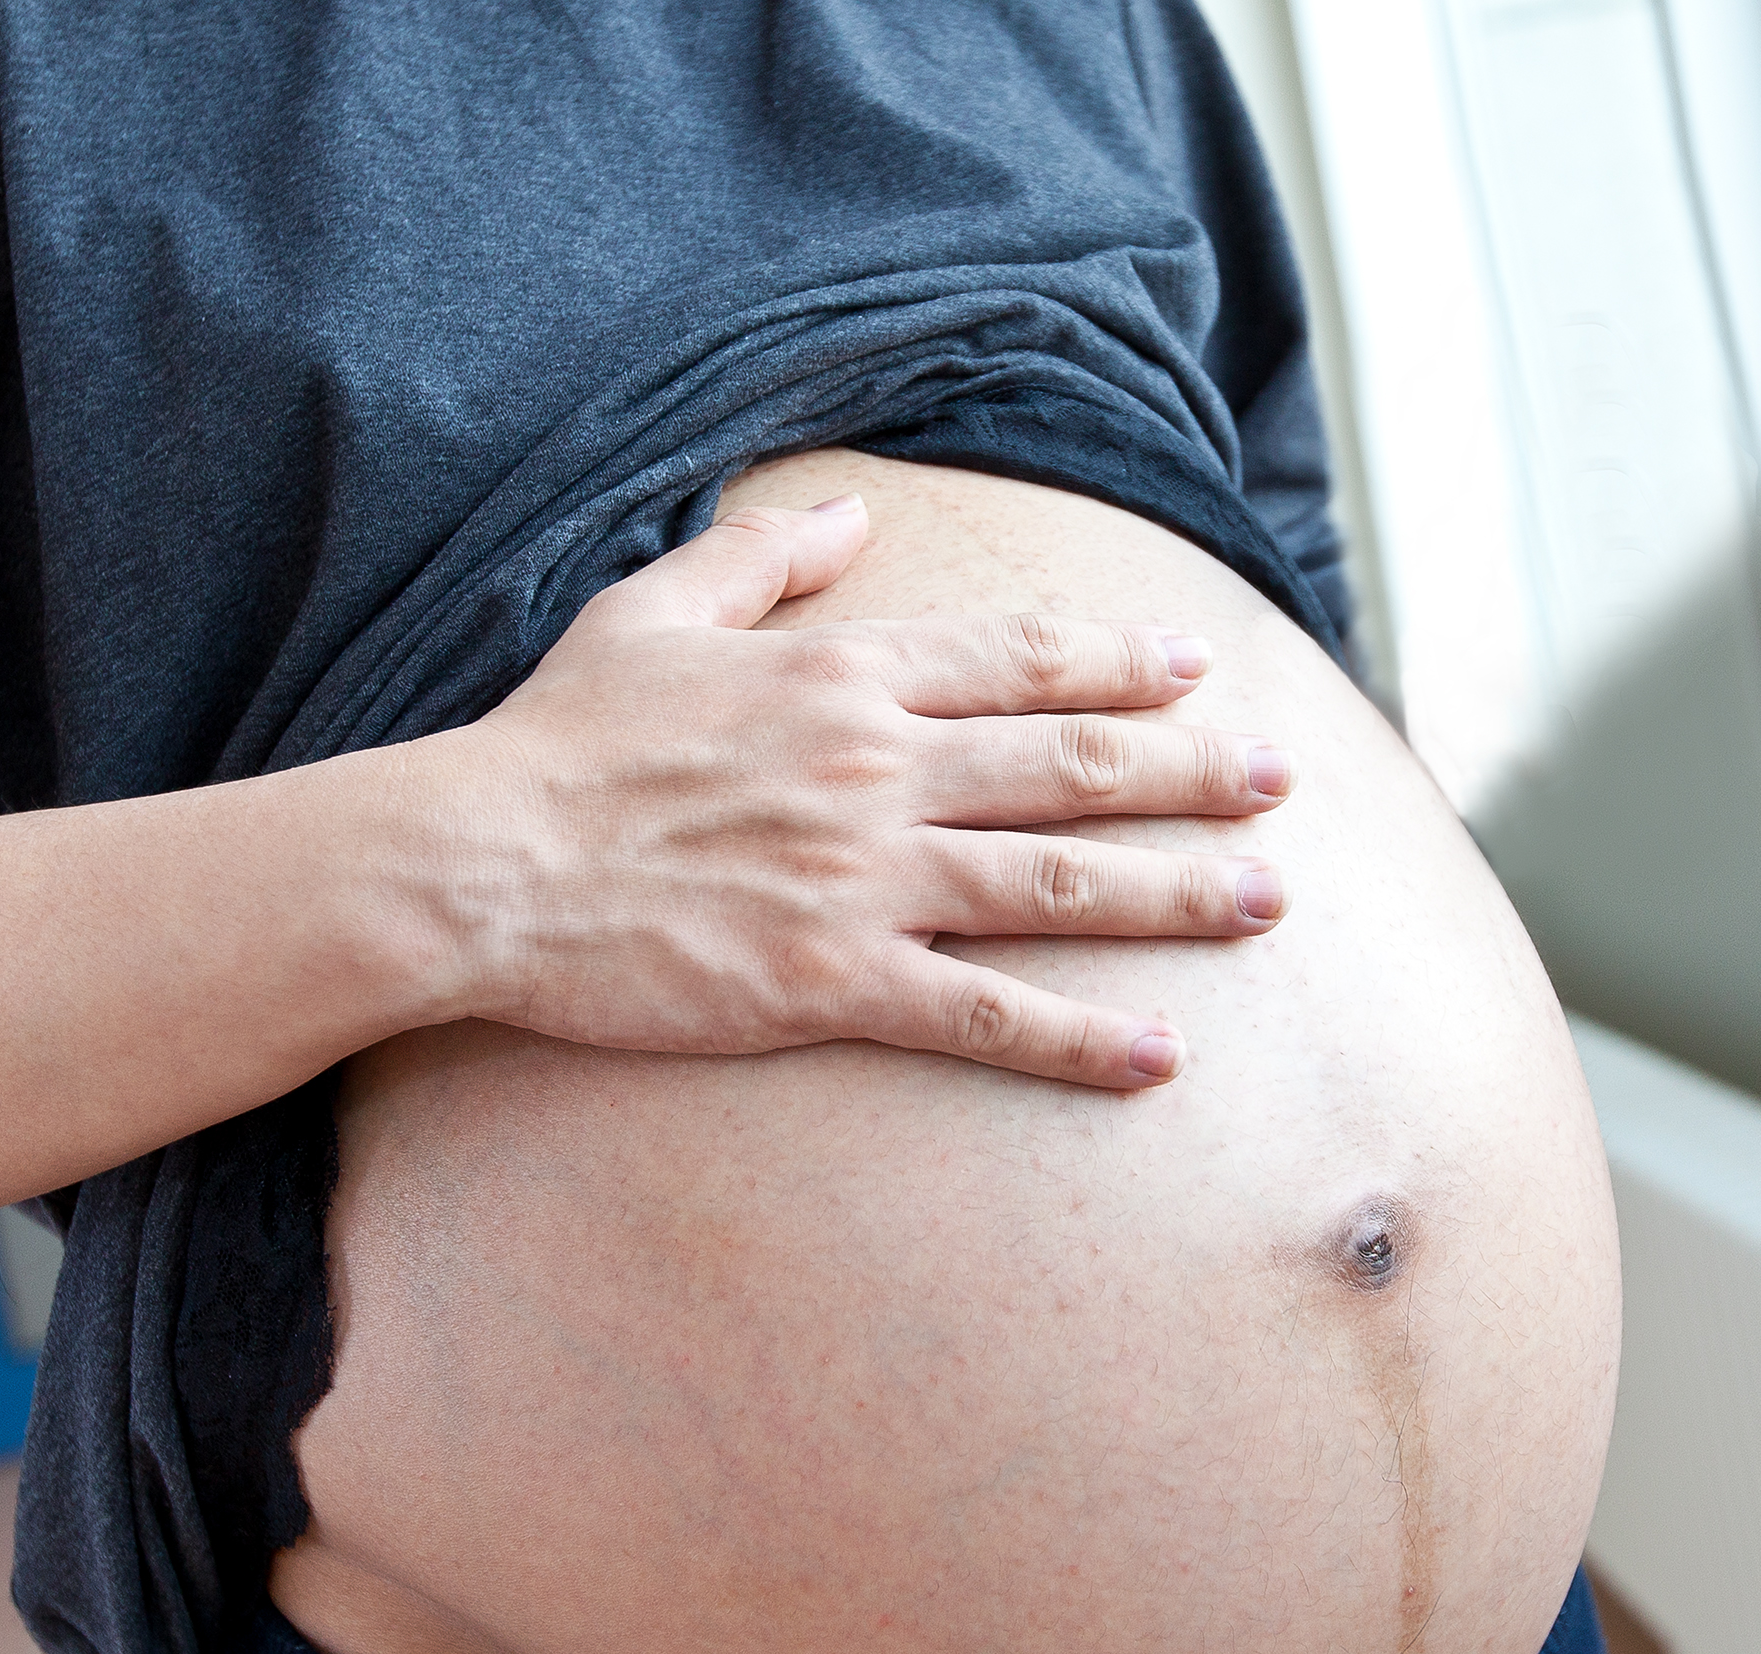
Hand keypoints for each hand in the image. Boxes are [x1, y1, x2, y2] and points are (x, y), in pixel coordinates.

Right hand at [445, 494, 1294, 1087]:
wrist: (483, 862)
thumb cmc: (558, 737)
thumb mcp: (649, 608)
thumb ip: (761, 556)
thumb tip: (852, 514)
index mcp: (841, 675)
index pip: (1016, 660)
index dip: (1117, 663)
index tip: (1193, 668)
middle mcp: (876, 769)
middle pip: (1069, 765)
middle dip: (1189, 769)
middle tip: (1278, 778)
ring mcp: (862, 879)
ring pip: (1056, 882)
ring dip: (1174, 890)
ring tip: (1266, 896)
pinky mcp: (830, 982)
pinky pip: (982, 1012)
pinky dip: (1077, 1036)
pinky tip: (1158, 1056)